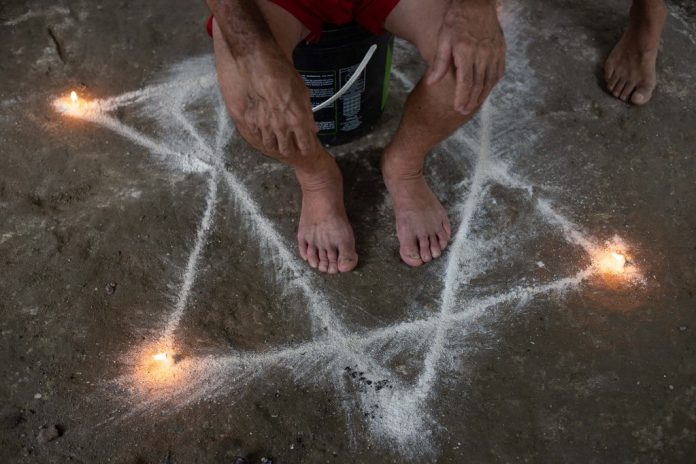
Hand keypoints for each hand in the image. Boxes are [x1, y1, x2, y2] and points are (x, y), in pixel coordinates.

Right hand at [232, 50, 317, 157]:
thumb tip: (313, 128)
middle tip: (291, 146)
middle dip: (290, 149)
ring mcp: (262, 126)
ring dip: (275, 143)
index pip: (305, 145)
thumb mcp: (302, 91)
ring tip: (277, 140)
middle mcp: (280, 127)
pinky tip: (263, 131)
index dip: (307, 149)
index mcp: (297, 121)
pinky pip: (256, 135)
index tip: (307, 150)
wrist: (254, 62)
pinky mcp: (247, 121)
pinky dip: (261, 135)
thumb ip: (308, 113)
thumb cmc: (281, 72)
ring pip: (269, 144)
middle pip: (286, 149)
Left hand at [427, 0, 505, 114]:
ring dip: (482, 94)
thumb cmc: (456, 20)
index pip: (466, 82)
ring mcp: (494, 52)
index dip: (462, 97)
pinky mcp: (500, 49)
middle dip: (471, 100)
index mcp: (466, 52)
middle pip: (479, 84)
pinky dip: (493, 83)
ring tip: (474, 104)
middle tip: (464, 111)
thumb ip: (439, 63)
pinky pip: (499, 70)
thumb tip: (431, 83)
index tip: (458, 108)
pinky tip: (487, 89)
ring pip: (490, 80)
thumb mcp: (443, 39)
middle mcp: (483, 54)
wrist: (476, 3)